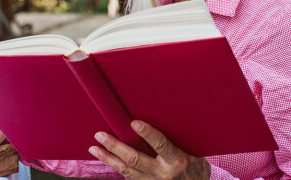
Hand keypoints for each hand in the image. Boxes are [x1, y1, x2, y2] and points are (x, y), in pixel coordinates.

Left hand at [89, 120, 209, 179]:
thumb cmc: (195, 167)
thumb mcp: (192, 153)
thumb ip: (175, 141)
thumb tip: (160, 117)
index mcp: (177, 161)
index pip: (160, 145)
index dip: (147, 133)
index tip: (134, 122)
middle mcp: (163, 173)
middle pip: (135, 159)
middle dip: (116, 147)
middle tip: (100, 135)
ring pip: (126, 171)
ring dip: (108, 158)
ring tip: (94, 148)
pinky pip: (128, 177)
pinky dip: (115, 167)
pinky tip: (106, 159)